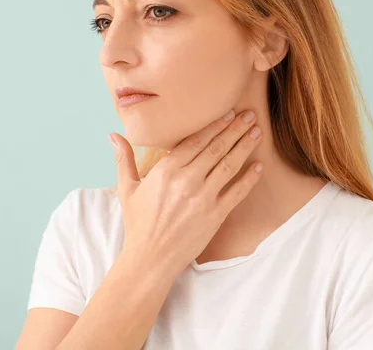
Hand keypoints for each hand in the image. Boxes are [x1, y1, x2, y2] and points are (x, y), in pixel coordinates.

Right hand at [108, 109, 262, 276]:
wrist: (150, 259)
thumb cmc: (138, 223)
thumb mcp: (127, 189)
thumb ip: (124, 159)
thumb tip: (113, 135)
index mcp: (166, 170)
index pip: (196, 140)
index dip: (215, 125)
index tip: (228, 113)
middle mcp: (187, 180)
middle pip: (216, 147)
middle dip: (235, 129)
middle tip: (250, 115)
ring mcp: (203, 198)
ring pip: (229, 165)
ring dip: (245, 146)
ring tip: (257, 132)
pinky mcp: (215, 215)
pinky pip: (237, 192)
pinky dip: (249, 178)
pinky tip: (259, 166)